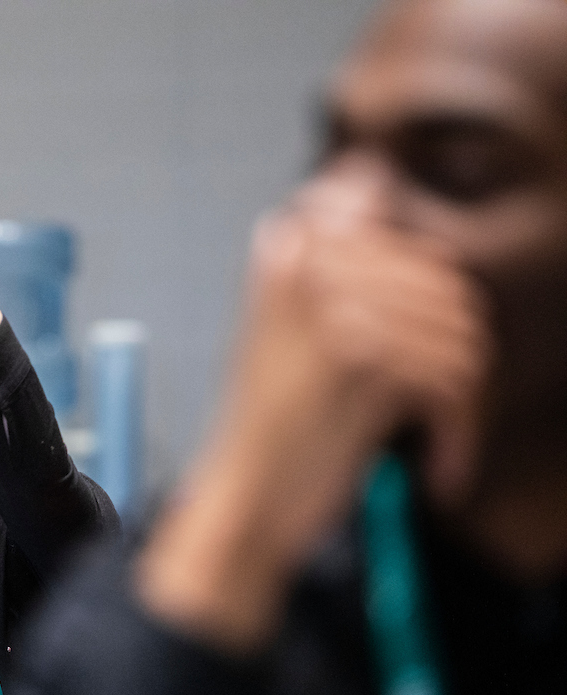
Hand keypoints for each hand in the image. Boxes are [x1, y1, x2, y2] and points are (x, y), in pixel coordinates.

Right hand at [136, 182, 491, 651]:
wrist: (244, 499)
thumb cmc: (267, 431)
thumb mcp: (281, 330)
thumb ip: (319, 264)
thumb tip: (369, 183)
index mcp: (284, 253)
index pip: (382, 207)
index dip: (418, 277)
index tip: (411, 338)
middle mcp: (306, 265)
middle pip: (439, 281)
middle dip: (454, 355)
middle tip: (433, 407)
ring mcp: (331, 306)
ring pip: (456, 332)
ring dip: (462, 403)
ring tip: (435, 439)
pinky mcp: (358, 355)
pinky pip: (450, 375)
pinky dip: (458, 432)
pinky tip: (438, 462)